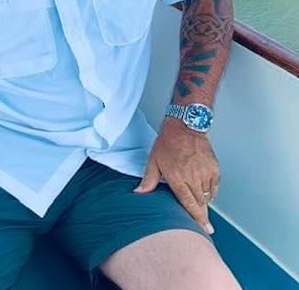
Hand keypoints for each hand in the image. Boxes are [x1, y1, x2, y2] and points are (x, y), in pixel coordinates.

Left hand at [134, 119, 218, 233]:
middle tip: (205, 224)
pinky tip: (204, 189)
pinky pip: (215, 186)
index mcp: (178, 178)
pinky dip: (211, 190)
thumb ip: (149, 179)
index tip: (202, 228)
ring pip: (208, 196)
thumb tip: (139, 192)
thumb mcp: (154, 160)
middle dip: (202, 214)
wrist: (185, 126)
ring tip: (199, 200)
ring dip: (204, 201)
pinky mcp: (214, 168)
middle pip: (200, 203)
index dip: (196, 218)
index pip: (188, 204)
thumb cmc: (168, 141)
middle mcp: (193, 178)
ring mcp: (205, 173)